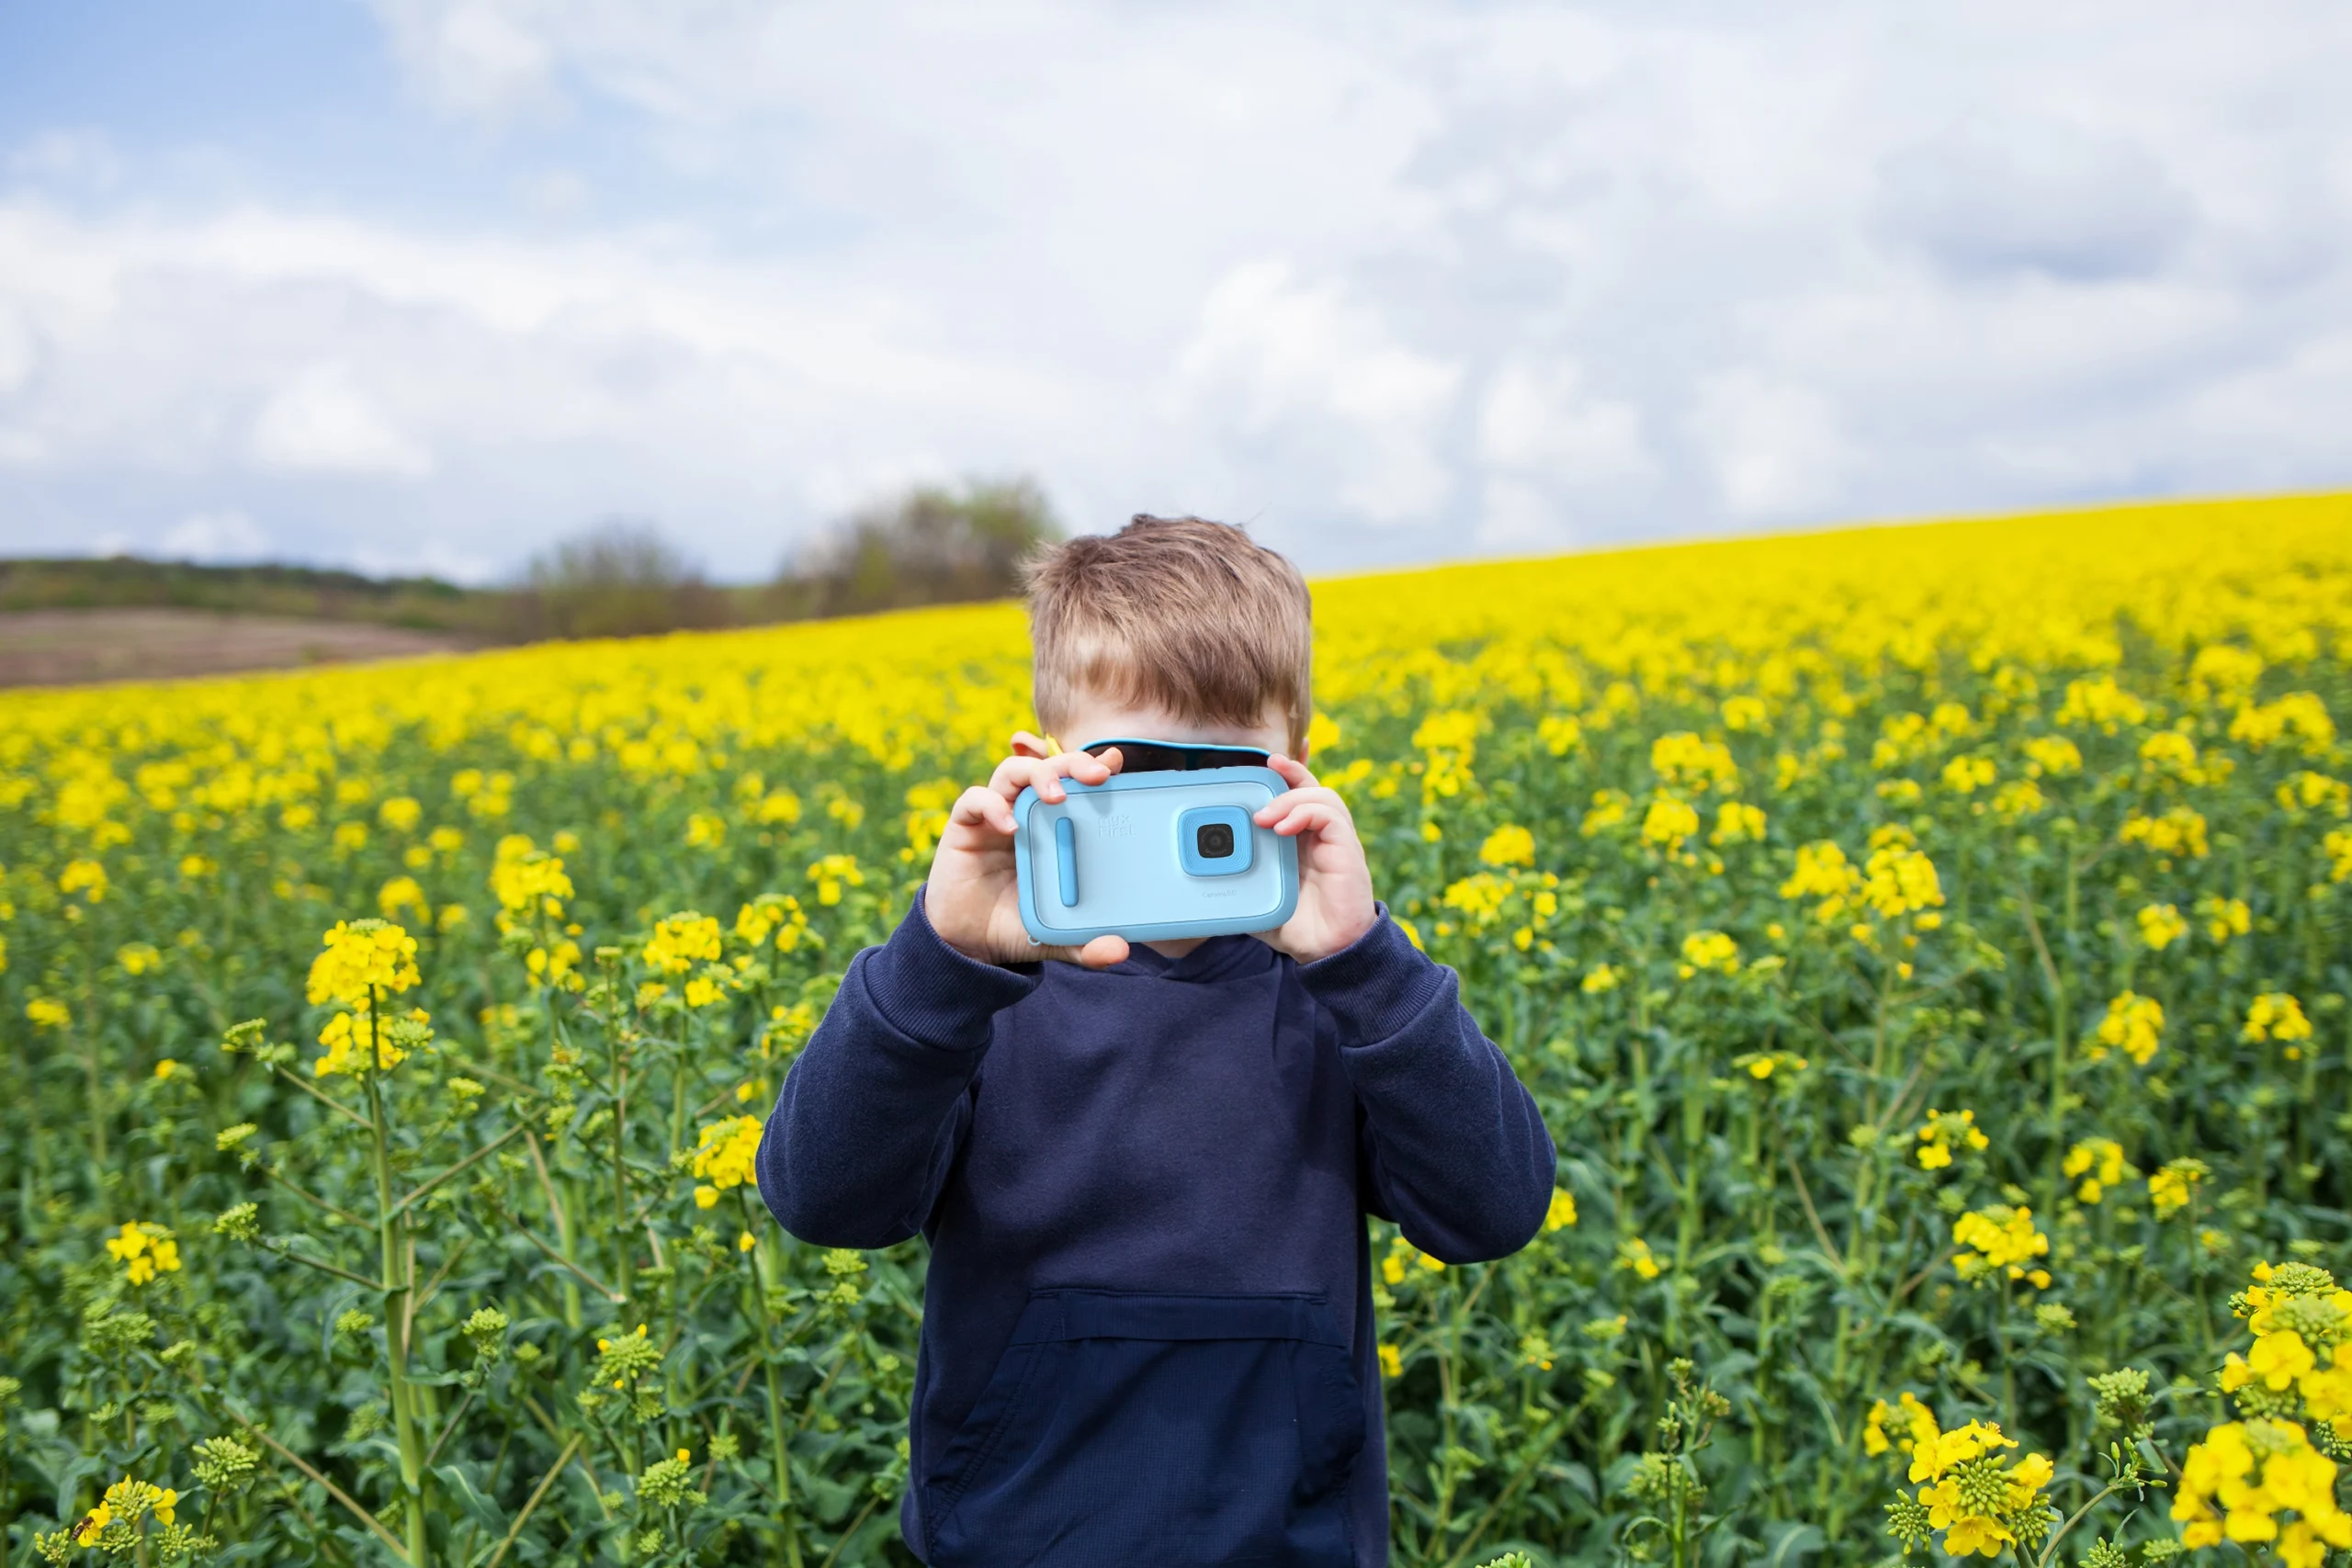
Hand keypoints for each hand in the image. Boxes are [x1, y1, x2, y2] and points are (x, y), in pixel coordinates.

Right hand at [925, 732, 1132, 968]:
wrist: (968, 944)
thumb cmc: (1017, 926)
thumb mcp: (1058, 936)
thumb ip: (1087, 943)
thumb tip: (1120, 952)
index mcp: (1057, 827)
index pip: (1077, 784)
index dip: (1095, 766)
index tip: (1117, 764)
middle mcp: (1028, 812)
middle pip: (1051, 767)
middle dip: (1074, 762)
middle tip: (1098, 775)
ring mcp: (996, 815)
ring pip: (1014, 771)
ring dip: (1038, 774)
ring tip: (1057, 795)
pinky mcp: (965, 825)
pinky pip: (975, 799)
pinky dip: (992, 805)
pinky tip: (1009, 827)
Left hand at [1252, 754, 1378, 963]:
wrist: (1328, 952)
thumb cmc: (1295, 926)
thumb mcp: (1256, 901)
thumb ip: (1235, 887)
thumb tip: (1196, 886)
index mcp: (1300, 840)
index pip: (1297, 795)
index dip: (1288, 772)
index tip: (1269, 758)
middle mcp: (1319, 835)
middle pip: (1310, 785)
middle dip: (1291, 769)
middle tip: (1267, 764)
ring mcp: (1335, 841)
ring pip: (1321, 796)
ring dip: (1290, 798)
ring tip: (1264, 817)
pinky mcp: (1347, 850)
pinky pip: (1331, 817)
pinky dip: (1305, 814)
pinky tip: (1283, 828)